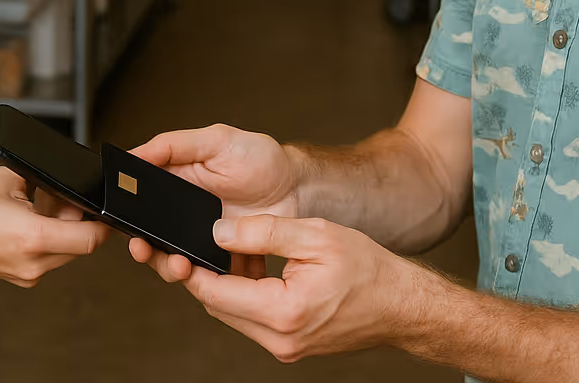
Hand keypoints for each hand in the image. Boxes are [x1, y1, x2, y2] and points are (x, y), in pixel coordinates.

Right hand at [0, 166, 110, 286]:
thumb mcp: (6, 178)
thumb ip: (38, 180)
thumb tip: (57, 184)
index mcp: (35, 237)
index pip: (91, 239)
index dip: (103, 223)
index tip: (104, 209)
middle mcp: (34, 263)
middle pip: (81, 247)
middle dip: (80, 222)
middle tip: (65, 200)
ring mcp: (26, 275)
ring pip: (65, 254)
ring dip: (63, 232)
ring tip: (41, 208)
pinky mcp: (17, 277)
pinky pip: (46, 259)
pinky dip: (47, 241)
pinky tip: (28, 221)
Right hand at [126, 124, 298, 279]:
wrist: (299, 189)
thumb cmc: (260, 159)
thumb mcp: (216, 140)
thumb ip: (174, 144)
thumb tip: (135, 153)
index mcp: (176, 185)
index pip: (141, 205)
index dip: (128, 218)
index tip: (123, 228)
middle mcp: (186, 217)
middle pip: (155, 240)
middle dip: (147, 250)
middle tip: (145, 251)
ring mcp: (206, 241)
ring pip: (178, 262)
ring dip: (173, 268)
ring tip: (180, 266)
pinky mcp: (227, 261)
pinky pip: (211, 278)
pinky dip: (208, 282)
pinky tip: (211, 278)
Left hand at [180, 215, 427, 362]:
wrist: (403, 306)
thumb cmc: (368, 269)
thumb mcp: (317, 235)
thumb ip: (264, 232)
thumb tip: (219, 231)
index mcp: (284, 311)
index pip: (215, 293)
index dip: (190, 267)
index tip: (175, 245)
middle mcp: (280, 339)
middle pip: (217, 306)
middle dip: (201, 275)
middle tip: (191, 242)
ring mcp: (285, 348)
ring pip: (232, 314)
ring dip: (222, 286)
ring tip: (222, 251)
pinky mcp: (290, 346)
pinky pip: (252, 320)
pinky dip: (243, 295)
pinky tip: (249, 269)